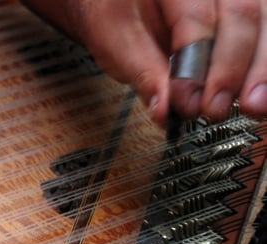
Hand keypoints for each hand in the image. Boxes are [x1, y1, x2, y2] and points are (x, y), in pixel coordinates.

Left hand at [25, 0, 266, 123]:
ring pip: (264, 22)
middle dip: (233, 69)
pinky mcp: (248, 9)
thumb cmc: (118, 14)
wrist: (121, 1)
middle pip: (241, 14)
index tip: (188, 105)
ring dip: (261, 68)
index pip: (195, 19)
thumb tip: (166, 110)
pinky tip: (261, 92)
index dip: (194, 67)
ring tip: (255, 106)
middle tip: (217, 109)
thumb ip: (143, 73)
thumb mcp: (115, 41)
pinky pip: (265, 32)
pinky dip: (262, 63)